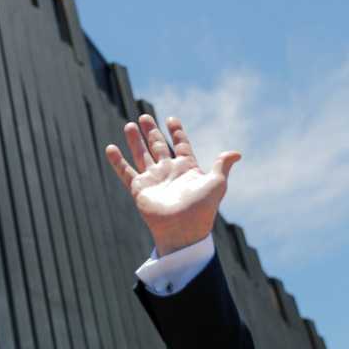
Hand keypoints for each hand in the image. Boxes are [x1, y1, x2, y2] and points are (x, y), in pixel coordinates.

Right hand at [104, 114, 239, 255]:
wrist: (183, 231)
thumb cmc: (202, 209)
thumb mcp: (216, 184)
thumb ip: (222, 166)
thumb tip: (237, 153)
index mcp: (187, 168)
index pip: (180, 145)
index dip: (176, 132)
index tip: (171, 119)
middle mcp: (168, 171)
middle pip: (157, 146)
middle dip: (151, 132)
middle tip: (144, 117)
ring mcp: (153, 179)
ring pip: (141, 155)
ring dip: (135, 141)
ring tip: (130, 125)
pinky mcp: (139, 189)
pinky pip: (126, 172)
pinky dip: (117, 161)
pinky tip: (110, 148)